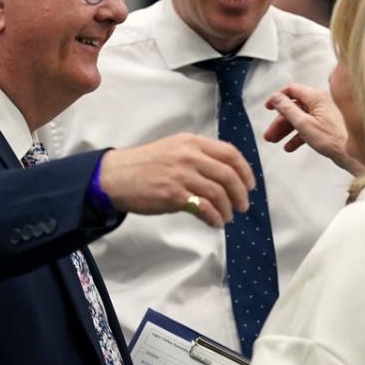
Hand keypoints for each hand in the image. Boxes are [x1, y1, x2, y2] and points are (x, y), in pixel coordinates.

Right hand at [99, 133, 252, 227]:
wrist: (115, 176)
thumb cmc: (144, 164)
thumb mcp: (173, 149)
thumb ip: (198, 156)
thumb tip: (224, 174)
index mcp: (191, 142)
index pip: (230, 153)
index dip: (245, 170)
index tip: (250, 185)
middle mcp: (189, 156)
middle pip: (228, 175)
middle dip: (241, 193)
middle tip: (243, 205)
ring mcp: (181, 175)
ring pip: (219, 193)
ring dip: (228, 208)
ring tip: (227, 217)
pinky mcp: (173, 195)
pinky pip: (204, 208)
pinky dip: (214, 217)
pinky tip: (215, 222)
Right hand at [264, 84, 364, 174]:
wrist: (355, 154)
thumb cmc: (333, 139)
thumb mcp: (304, 124)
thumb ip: (288, 110)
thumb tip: (276, 98)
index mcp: (316, 97)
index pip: (291, 90)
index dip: (277, 98)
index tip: (268, 107)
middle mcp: (321, 103)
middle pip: (294, 107)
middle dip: (279, 121)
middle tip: (269, 134)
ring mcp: (325, 114)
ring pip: (300, 118)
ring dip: (286, 130)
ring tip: (275, 141)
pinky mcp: (328, 126)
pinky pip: (309, 127)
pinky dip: (298, 135)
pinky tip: (290, 146)